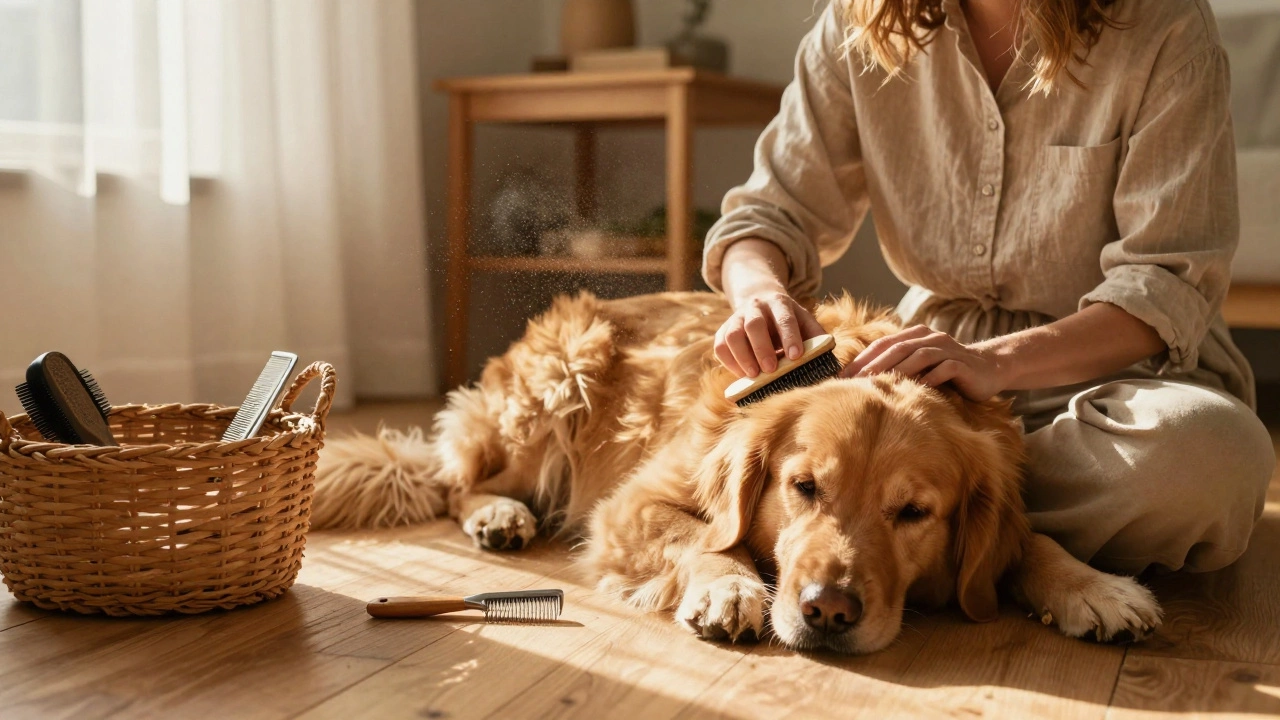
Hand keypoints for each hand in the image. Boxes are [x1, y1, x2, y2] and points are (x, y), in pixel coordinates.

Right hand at [715, 290, 825, 377]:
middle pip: (754, 325)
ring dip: (742, 356)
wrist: (760, 302)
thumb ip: (816, 336)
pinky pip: (720, 346)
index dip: (789, 336)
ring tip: (754, 375)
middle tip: (771, 369)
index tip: (795, 355)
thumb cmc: (788, 320)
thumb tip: (828, 360)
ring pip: (732, 335)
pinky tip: (742, 374)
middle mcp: (755, 307)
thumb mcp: (805, 321)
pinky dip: (729, 362)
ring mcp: (736, 317)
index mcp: (779, 303)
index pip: (784, 318)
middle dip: (762, 348)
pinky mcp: (723, 330)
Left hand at [840, 325, 1008, 401]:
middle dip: (873, 364)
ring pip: (918, 356)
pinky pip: (944, 369)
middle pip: (897, 348)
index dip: (862, 359)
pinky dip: (929, 378)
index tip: (842, 377)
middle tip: (854, 382)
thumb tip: (861, 384)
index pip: (882, 344)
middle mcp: (930, 338)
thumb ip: (898, 368)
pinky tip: (915, 390)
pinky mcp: (962, 364)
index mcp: (916, 335)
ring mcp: (947, 349)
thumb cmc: (947, 372)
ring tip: (878, 384)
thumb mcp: (920, 367)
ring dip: (897, 370)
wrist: (989, 369)